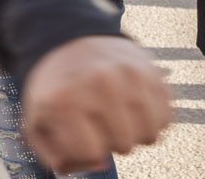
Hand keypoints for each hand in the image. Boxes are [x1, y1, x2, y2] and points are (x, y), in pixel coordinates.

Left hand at [21, 36, 171, 173]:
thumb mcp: (38, 122)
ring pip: (150, 135)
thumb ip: (57, 156)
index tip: (79, 132)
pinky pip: (167, 118)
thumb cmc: (56, 88)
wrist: (71, 41)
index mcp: (66, 100)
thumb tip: (99, 163)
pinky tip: (134, 109)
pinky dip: (153, 120)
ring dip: (134, 133)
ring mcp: (130, 76)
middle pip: (124, 146)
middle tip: (98, 121)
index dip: (87, 150)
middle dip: (111, 141)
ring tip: (117, 116)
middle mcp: (100, 85)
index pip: (93, 154)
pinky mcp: (152, 72)